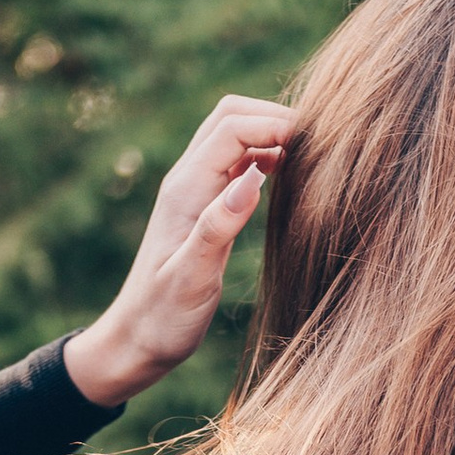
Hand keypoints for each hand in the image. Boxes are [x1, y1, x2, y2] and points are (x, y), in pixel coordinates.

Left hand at [62, 96, 296, 408]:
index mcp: (185, 190)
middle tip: (317, 142)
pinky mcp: (203, 206)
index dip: (274, 123)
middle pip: (230, 116)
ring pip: (233, 135)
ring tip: (309, 156)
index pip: (231, 127)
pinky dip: (263, 155)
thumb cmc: (164, 317)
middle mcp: (187, 180)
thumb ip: (218, 228)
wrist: (136, 339)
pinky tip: (286, 178)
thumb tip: (251, 181)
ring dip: (268, 133)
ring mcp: (194, 191)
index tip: (316, 142)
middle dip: (272, 117)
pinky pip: (235, 162)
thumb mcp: (192, 278)